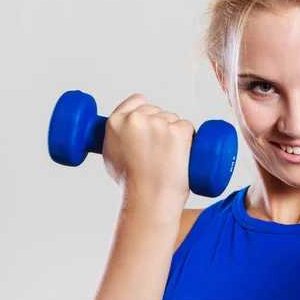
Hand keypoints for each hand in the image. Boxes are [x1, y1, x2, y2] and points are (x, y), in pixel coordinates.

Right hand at [102, 93, 195, 210]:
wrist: (149, 198)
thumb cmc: (131, 183)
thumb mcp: (110, 154)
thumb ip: (116, 136)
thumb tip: (124, 129)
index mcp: (116, 121)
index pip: (138, 100)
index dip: (147, 111)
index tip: (151, 124)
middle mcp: (136, 119)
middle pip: (158, 111)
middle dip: (162, 125)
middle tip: (160, 151)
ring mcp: (158, 123)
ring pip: (174, 119)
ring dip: (176, 132)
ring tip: (168, 157)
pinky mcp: (178, 131)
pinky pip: (188, 127)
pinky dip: (189, 138)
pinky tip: (182, 153)